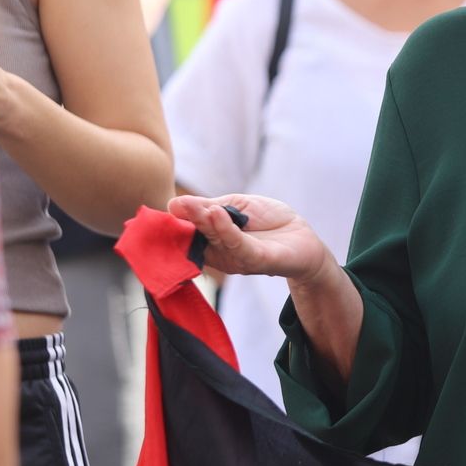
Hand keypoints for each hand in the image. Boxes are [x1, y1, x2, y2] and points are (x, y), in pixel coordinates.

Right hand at [167, 194, 331, 282]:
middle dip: (187, 220)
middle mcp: (218, 251)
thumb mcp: (236, 207)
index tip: (163, 209)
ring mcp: (236, 258)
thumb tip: (174, 204)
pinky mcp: (255, 260)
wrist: (302, 236)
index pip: (186, 229)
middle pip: (197, 235)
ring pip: (215, 240)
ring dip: (205, 223)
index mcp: (210, 237)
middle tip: (175, 206)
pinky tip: (218, 214)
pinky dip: (226, 230)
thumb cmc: (268, 220)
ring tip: (199, 208)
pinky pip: (238, 246)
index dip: (174, 220)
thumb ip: (209, 207)